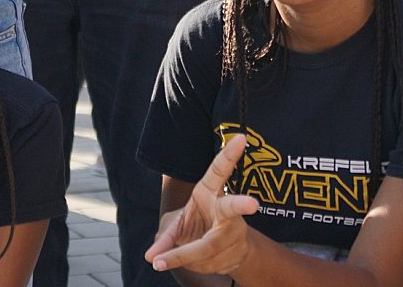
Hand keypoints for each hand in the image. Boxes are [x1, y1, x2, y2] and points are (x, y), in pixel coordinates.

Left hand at [146, 133, 259, 275]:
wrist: (222, 250)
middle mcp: (226, 210)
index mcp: (210, 192)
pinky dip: (192, 266)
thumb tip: (150, 257)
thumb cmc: (196, 225)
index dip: (230, 154)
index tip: (241, 137)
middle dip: (241, 205)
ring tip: (165, 261)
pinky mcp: (238, 251)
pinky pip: (208, 264)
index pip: (220, 170)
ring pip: (208, 248)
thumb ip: (165, 238)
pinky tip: (192, 261)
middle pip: (231, 208)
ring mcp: (235, 231)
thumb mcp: (177, 225)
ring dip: (183, 257)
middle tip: (252, 204)